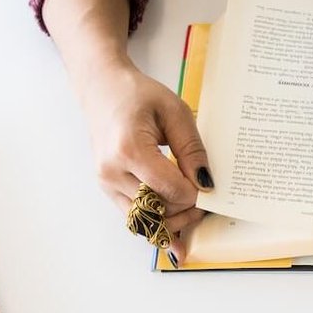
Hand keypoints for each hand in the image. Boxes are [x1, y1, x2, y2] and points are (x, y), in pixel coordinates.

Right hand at [79, 58, 212, 259]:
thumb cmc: (138, 96)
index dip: (196, 194)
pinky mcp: (107, 189)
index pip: (171, 190)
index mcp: (129, 149)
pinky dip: (157, 220)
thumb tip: (206, 184)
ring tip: (192, 207)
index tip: (208, 186)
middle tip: (205, 198)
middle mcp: (112, 171)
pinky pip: (135, 217)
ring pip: (147, 220)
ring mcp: (106, 183)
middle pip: (160, 208)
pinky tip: (174, 222)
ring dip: (173, 220)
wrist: (103, 91)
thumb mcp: (175, 112)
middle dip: (187, 209)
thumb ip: (192, 149)